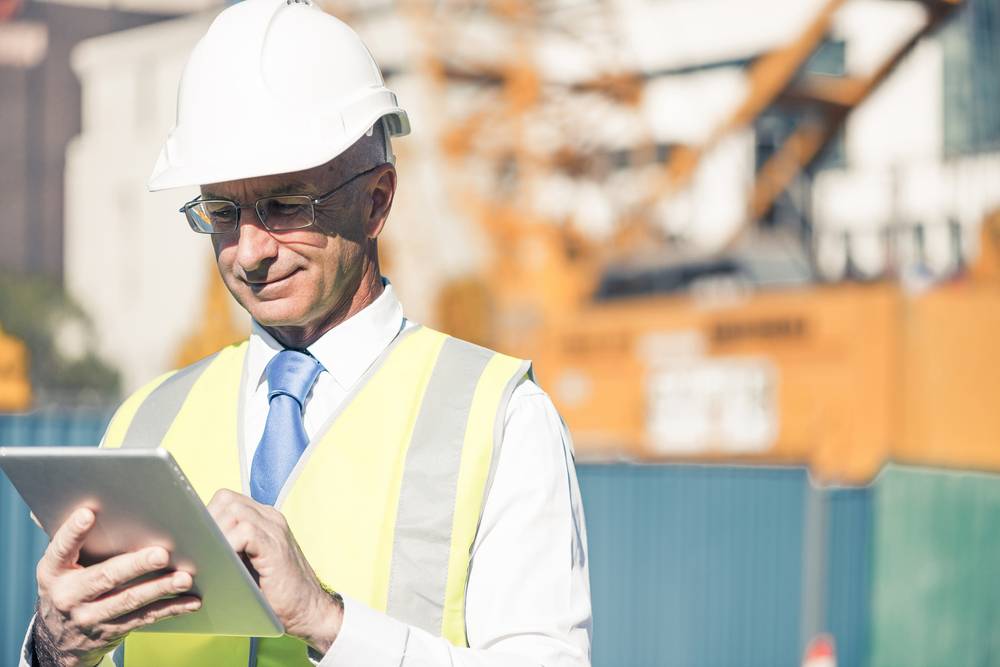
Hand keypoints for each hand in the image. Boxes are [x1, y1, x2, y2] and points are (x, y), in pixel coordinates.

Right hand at [33, 507, 200, 666]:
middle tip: (161, 553)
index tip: (89, 513)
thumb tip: (66, 500)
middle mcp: (69, 596)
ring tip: (184, 578)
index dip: (73, 532)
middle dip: (136, 565)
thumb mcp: (58, 564)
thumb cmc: (67, 583)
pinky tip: (191, 601)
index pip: (61, 549)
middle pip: (105, 577)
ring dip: (160, 588)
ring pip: (129, 600)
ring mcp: (90, 617)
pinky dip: (170, 608)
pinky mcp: (112, 631)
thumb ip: (68, 538)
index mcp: (53, 571)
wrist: (58, 638)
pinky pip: (145, 618)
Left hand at [207, 490, 342, 653]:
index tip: (194, 539)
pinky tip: (223, 560)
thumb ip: (231, 548)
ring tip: (207, 555)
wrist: (309, 610)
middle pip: (226, 500)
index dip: (206, 516)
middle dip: (206, 522)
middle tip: (198, 548)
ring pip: (233, 510)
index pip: (226, 500)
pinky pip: (245, 530)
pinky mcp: (276, 546)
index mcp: (264, 519)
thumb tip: (192, 545)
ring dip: (214, 532)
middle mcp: (270, 518)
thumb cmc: (275, 594)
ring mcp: (275, 529)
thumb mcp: (249, 564)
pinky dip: (228, 543)